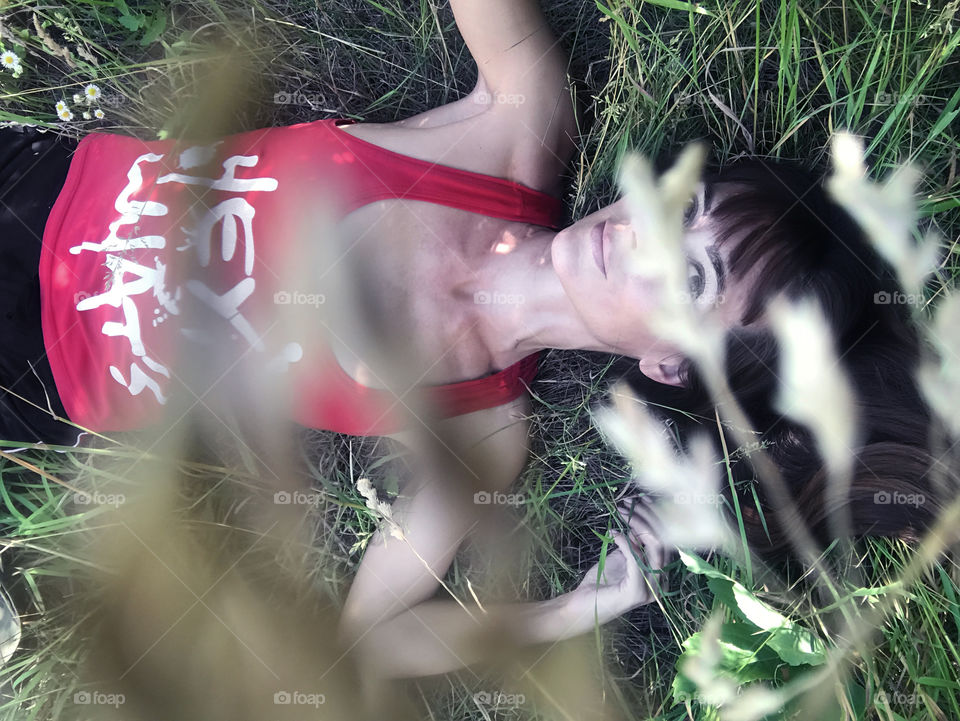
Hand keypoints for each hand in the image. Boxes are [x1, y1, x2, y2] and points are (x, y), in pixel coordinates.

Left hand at [558, 498, 668, 634]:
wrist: (582, 607)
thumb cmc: (600, 583)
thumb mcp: (621, 558)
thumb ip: (634, 545)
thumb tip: (637, 523)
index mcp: (659, 575)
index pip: (667, 541)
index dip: (657, 518)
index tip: (644, 500)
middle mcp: (660, 584)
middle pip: (664, 542)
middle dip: (648, 516)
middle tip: (630, 502)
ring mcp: (650, 590)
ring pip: (654, 548)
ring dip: (637, 525)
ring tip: (622, 512)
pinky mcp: (635, 592)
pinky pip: (636, 558)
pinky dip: (625, 541)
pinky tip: (613, 533)